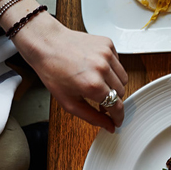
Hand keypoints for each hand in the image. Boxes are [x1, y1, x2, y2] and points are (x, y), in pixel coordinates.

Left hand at [14, 15, 127, 131]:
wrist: (46, 44)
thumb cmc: (53, 71)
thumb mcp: (68, 102)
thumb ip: (91, 117)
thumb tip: (109, 126)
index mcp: (92, 85)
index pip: (116, 106)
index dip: (118, 117)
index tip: (117, 120)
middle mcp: (102, 68)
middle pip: (121, 92)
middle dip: (111, 99)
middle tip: (99, 98)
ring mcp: (106, 54)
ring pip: (123, 78)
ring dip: (114, 84)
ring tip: (98, 82)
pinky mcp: (108, 44)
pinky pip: (118, 63)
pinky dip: (111, 68)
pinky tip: (96, 67)